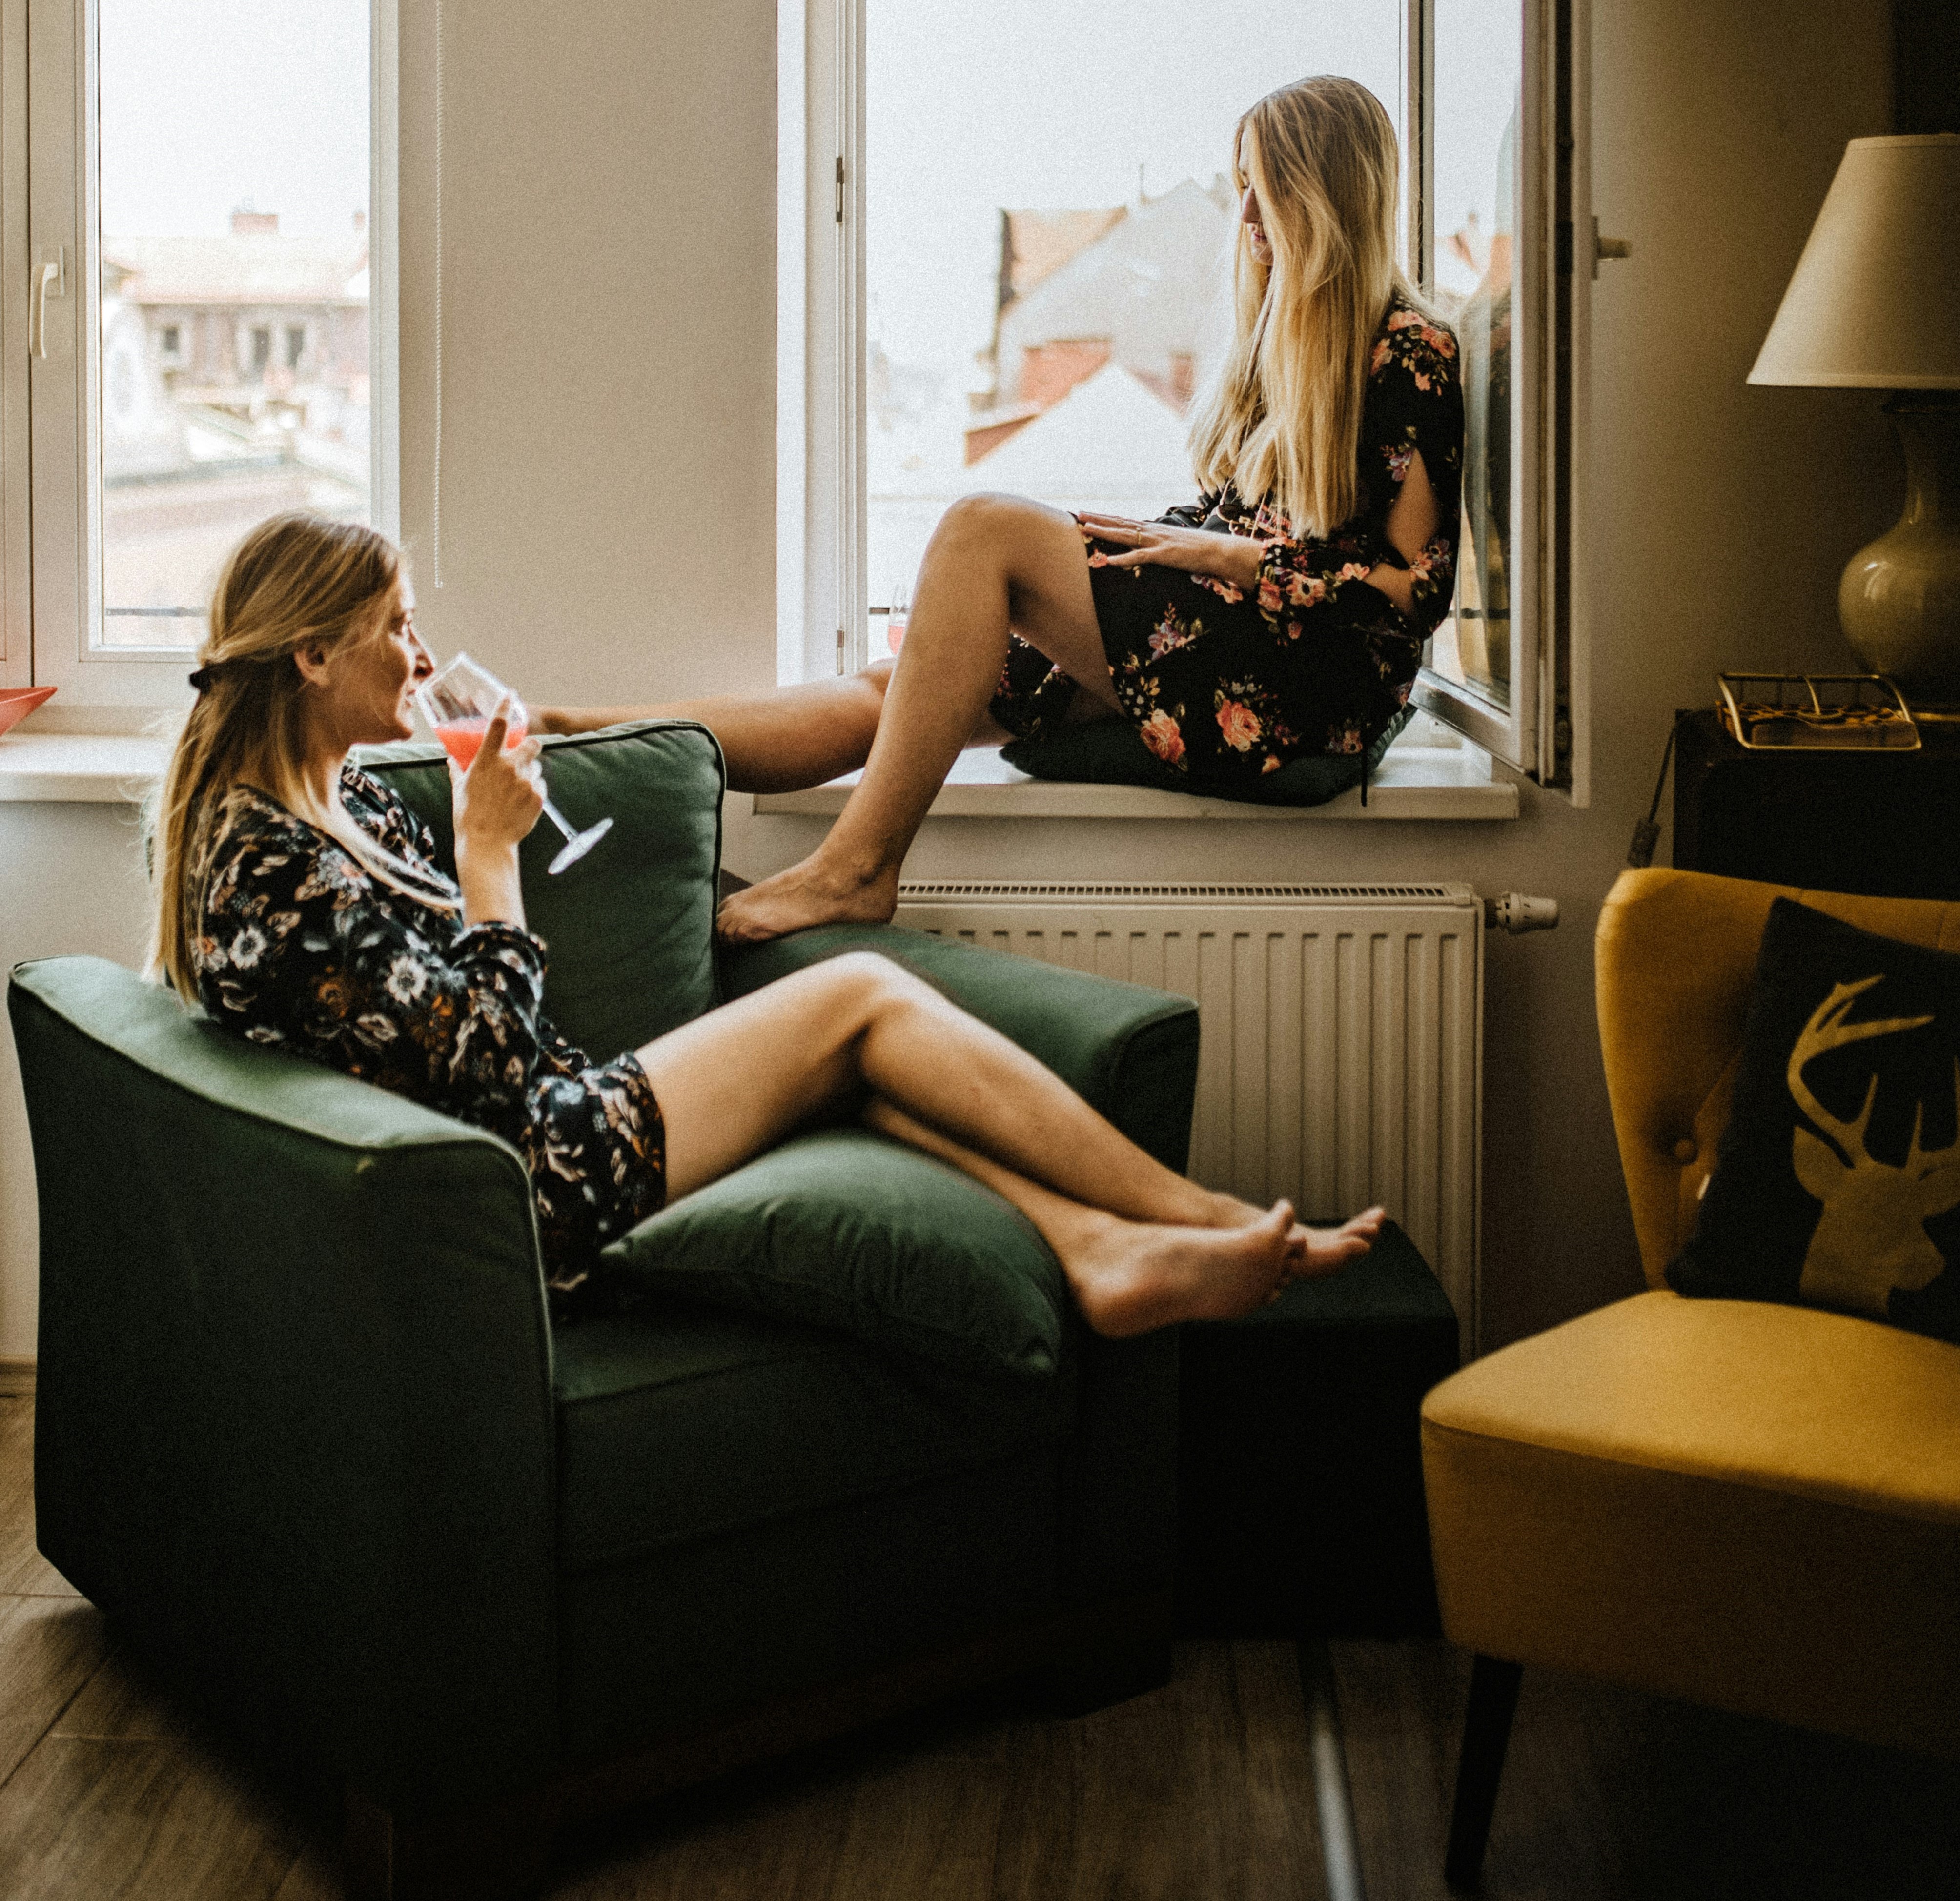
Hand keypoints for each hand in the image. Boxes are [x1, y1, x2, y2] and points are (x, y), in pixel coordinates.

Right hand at [451, 699, 544, 857]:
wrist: (487, 843)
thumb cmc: (469, 815)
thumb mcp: (460, 789)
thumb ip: (457, 770)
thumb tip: (450, 759)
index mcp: (487, 760)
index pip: (498, 724)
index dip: (506, 705)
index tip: (511, 695)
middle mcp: (509, 766)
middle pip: (533, 743)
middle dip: (532, 746)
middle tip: (526, 755)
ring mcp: (526, 781)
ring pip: (536, 768)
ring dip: (528, 775)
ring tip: (514, 793)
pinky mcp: (538, 797)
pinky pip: (540, 786)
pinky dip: (533, 792)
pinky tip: (520, 804)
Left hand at [1076, 513, 1263, 591]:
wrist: (1219, 550)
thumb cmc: (1198, 549)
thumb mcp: (1174, 543)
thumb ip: (1159, 543)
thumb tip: (1149, 545)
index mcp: (1154, 529)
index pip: (1125, 521)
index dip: (1106, 518)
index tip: (1089, 514)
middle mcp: (1152, 531)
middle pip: (1119, 523)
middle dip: (1097, 518)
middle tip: (1077, 514)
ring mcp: (1157, 541)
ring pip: (1125, 535)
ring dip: (1104, 531)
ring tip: (1085, 527)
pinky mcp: (1163, 555)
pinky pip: (1139, 557)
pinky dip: (1123, 559)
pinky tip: (1108, 560)